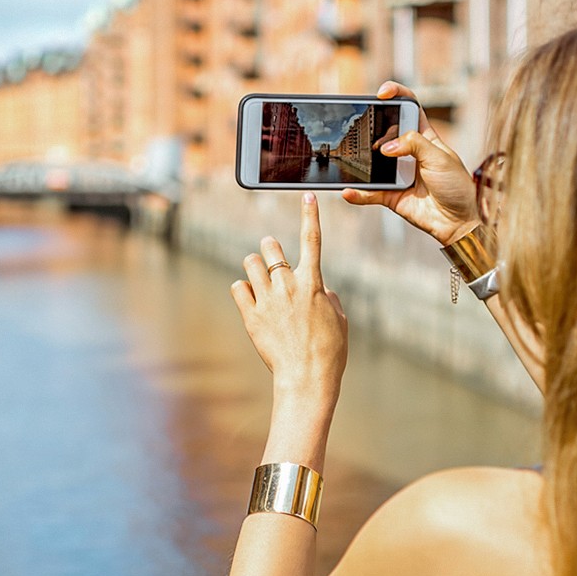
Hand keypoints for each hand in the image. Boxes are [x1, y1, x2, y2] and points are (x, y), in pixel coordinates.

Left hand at [230, 193, 347, 400]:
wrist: (307, 379)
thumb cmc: (329, 352)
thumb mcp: (339, 320)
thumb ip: (328, 297)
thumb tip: (319, 290)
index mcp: (313, 283)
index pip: (312, 240)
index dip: (310, 215)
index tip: (308, 196)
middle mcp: (288, 285)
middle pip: (270, 246)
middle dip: (269, 247)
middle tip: (270, 256)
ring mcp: (267, 299)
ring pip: (250, 263)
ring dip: (254, 267)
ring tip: (259, 280)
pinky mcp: (251, 316)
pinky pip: (237, 287)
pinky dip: (242, 289)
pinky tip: (249, 298)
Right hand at [341, 81, 479, 245]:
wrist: (459, 221)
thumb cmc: (457, 186)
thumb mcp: (439, 157)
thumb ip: (414, 145)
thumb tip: (386, 147)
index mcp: (425, 137)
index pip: (409, 108)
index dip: (396, 95)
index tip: (382, 93)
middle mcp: (409, 153)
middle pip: (384, 133)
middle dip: (372, 127)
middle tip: (363, 128)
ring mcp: (398, 174)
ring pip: (373, 163)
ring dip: (362, 161)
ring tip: (354, 159)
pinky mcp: (391, 195)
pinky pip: (370, 192)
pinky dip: (358, 193)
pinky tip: (348, 191)